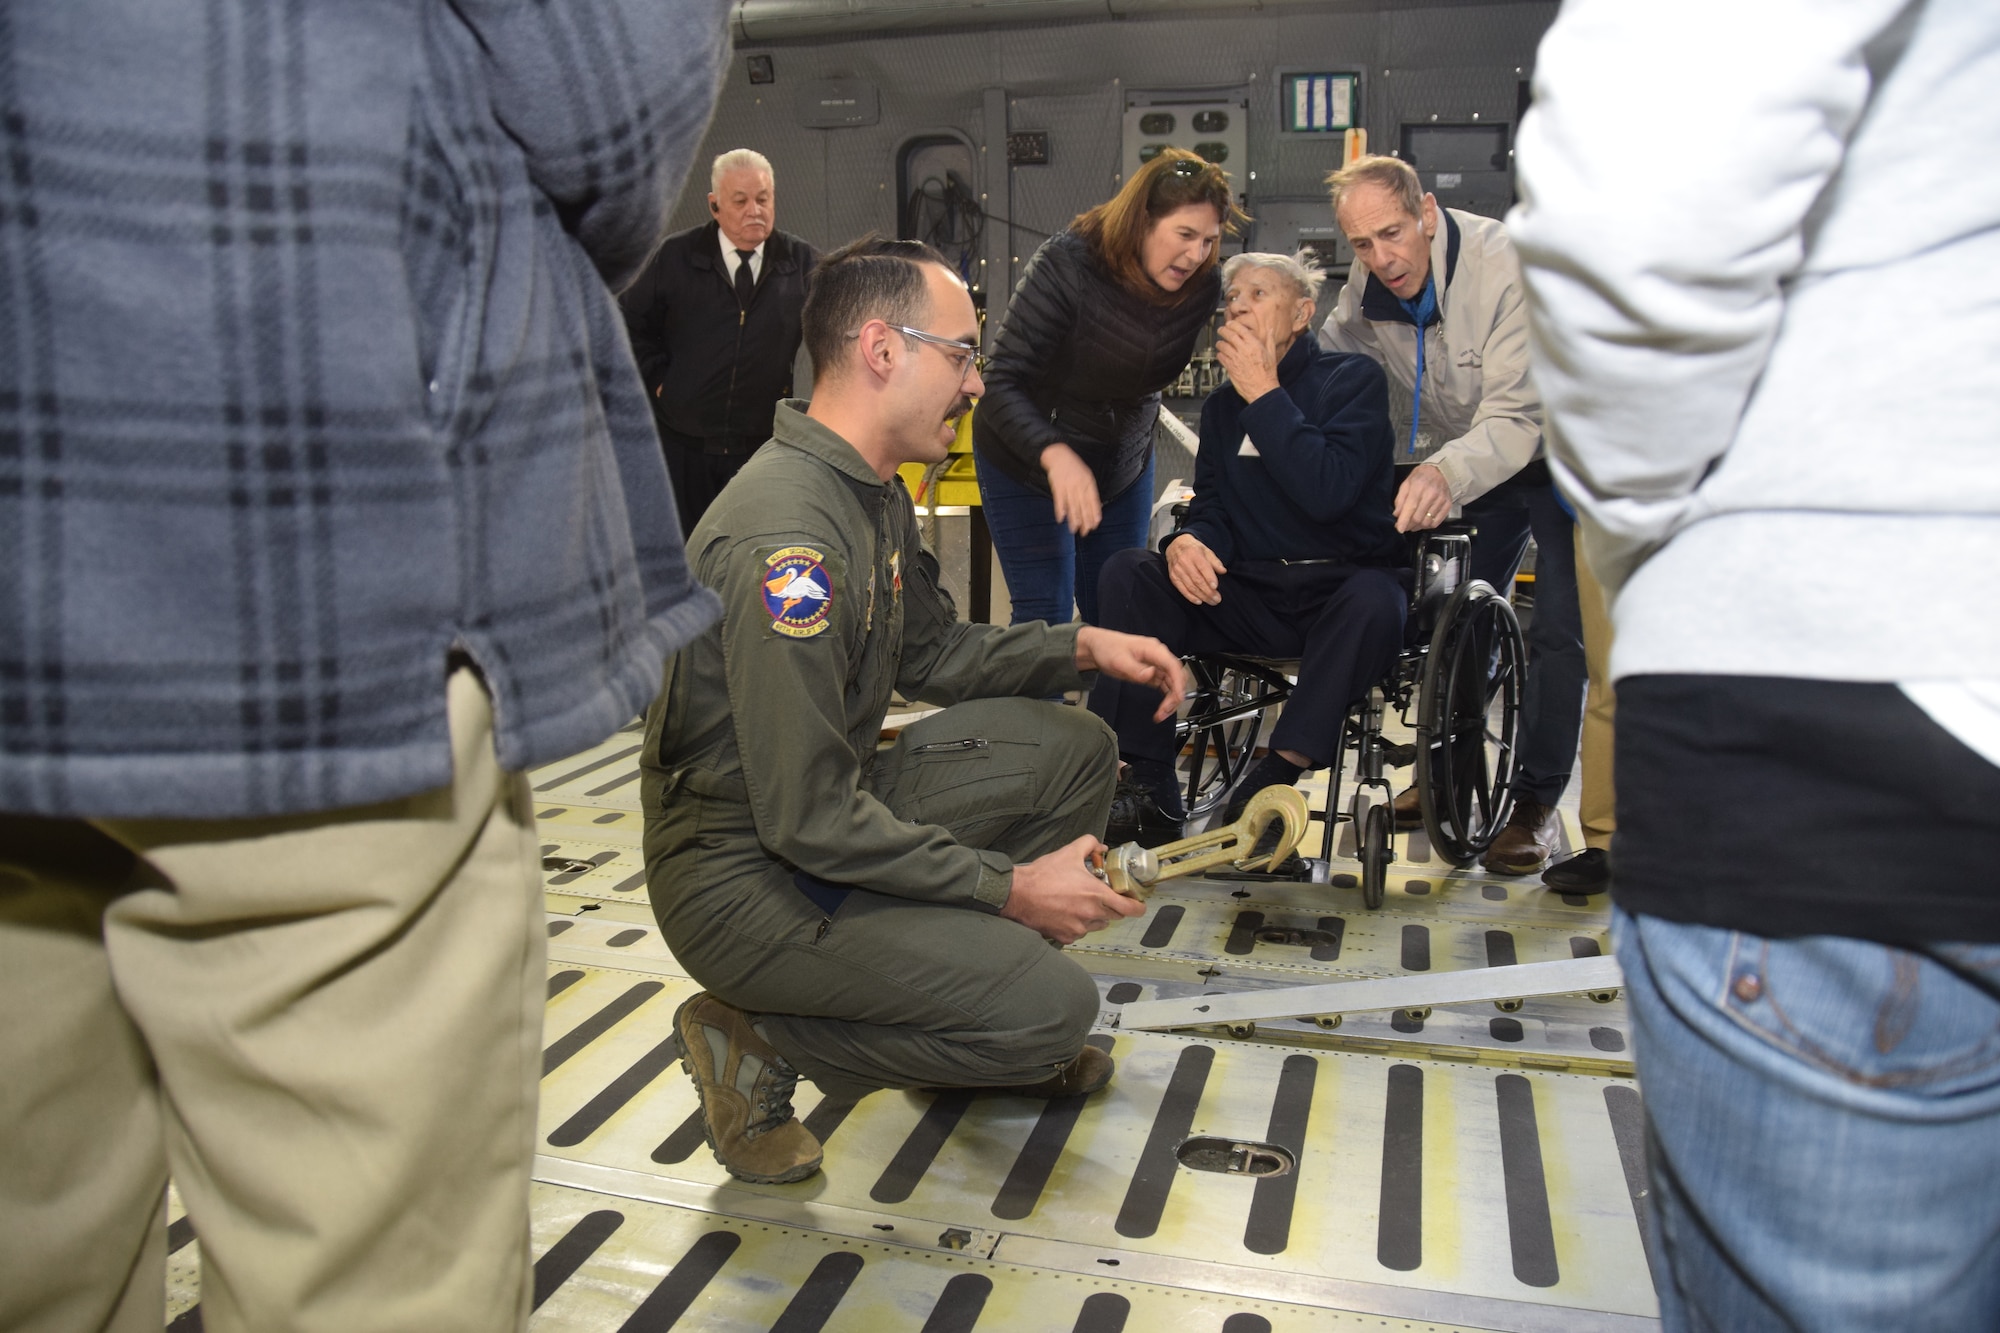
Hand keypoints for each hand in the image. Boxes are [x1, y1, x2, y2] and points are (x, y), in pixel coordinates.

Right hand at [1002, 834, 1146, 943]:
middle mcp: (1091, 914)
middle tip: (1100, 896)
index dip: (1137, 906)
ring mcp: (1079, 928)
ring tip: (1079, 903)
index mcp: (1096, 895)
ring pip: (1097, 925)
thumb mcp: (1068, 852)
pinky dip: (1077, 924)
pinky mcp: (1066, 937)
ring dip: (1095, 916)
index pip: (1130, 908)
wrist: (1018, 894)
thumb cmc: (1042, 876)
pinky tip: (1065, 913)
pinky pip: (1080, 932)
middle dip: (1112, 907)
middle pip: (1115, 916)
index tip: (1136, 903)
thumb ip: (1089, 845)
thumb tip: (1101, 847)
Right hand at [1041, 443, 1101, 535]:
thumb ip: (1090, 490)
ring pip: (1072, 505)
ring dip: (1073, 519)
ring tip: (1074, 530)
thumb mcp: (1086, 475)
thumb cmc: (1073, 466)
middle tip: (1085, 532)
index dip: (1094, 513)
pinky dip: (1060, 510)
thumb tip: (1096, 506)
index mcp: (1088, 482)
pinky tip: (1061, 519)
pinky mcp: (1057, 486)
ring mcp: (1068, 485)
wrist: (1058, 455)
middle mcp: (1079, 485)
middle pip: (1083, 505)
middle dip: (1085, 520)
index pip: (1093, 500)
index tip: (1095, 524)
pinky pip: (1059, 500)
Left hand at [1076, 625, 1187, 722]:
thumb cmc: (1107, 648)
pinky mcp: (1151, 673)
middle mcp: (1158, 657)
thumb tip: (1151, 674)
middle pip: (1176, 676)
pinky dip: (1165, 698)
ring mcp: (1156, 665)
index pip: (1173, 666)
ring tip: (1162, 714)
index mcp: (1153, 649)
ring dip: (1171, 699)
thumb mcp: (1118, 660)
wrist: (1097, 648)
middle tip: (1165, 711)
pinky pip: (1164, 686)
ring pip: (1172, 683)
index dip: (1178, 682)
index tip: (1178, 698)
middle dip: (1175, 695)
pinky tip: (1161, 709)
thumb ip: (1135, 669)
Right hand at [1164, 533, 1225, 605]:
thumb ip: (1215, 562)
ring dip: (1202, 596)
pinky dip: (1191, 597)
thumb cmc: (1194, 549)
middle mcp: (1184, 562)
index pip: (1203, 567)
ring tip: (1212, 601)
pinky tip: (1199, 601)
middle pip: (1197, 580)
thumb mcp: (1206, 551)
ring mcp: (1178, 571)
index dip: (1209, 578)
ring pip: (1191, 587)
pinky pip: (1182, 589)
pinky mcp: (1173, 577)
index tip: (1216, 587)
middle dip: (1208, 591)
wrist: (1175, 546)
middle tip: (1217, 599)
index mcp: (1194, 554)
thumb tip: (1223, 571)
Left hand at [1212, 309, 1279, 402]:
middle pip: (1229, 335)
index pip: (1240, 329)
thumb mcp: (1271, 354)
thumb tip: (1270, 330)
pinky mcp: (1230, 367)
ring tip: (1220, 343)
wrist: (1262, 389)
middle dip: (1223, 330)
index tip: (1230, 323)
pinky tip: (1222, 354)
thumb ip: (1269, 340)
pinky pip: (1221, 357)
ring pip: (1222, 345)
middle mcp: (1243, 350)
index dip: (1232, 324)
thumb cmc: (1268, 373)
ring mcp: (1235, 359)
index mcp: (1254, 344)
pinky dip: (1220, 354)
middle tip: (1221, 330)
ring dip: (1220, 343)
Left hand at [1393, 463, 1453, 532]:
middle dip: (1409, 525)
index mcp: (1418, 487)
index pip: (1410, 508)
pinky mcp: (1447, 505)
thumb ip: (1400, 499)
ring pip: (1427, 522)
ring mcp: (1441, 501)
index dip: (1404, 521)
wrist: (1441, 471)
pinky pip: (1436, 522)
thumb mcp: (1407, 483)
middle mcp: (1431, 494)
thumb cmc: (1421, 477)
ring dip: (1418, 527)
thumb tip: (1397, 514)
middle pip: (1418, 518)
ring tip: (1413, 524)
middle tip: (1405, 525)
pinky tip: (1423, 522)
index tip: (1399, 529)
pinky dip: (1428, 525)